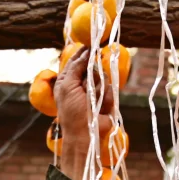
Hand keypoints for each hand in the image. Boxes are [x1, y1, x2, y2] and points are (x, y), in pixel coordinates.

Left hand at [53, 47, 117, 179]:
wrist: (85, 135)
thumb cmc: (72, 112)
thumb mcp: (67, 85)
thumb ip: (75, 67)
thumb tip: (86, 52)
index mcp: (67, 80)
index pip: (76, 61)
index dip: (84, 53)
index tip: (91, 44)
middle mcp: (81, 84)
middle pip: (92, 67)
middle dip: (93, 72)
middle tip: (91, 83)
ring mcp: (95, 92)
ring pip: (103, 77)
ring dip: (100, 89)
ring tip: (94, 103)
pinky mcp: (107, 100)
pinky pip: (111, 90)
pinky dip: (107, 99)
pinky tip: (102, 109)